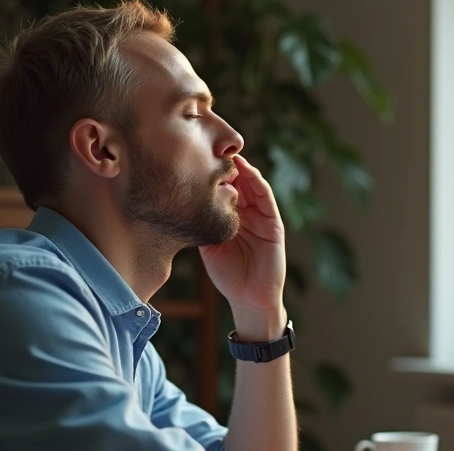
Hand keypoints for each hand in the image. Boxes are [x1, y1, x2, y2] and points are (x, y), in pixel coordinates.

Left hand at [199, 154, 286, 338]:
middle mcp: (247, 214)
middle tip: (211, 148)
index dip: (211, 174)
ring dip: (243, 169)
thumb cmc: (228, 276)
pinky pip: (266, 198)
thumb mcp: (208, 246)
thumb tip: (179, 205)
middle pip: (237, 182)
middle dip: (225, 166)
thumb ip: (201, 224)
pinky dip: (258, 183)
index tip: (195, 159)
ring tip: (229, 155)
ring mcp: (261, 218)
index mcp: (231, 218)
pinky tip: (247, 171)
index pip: (222, 190)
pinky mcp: (274, 224)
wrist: (249, 299)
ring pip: (252, 185)